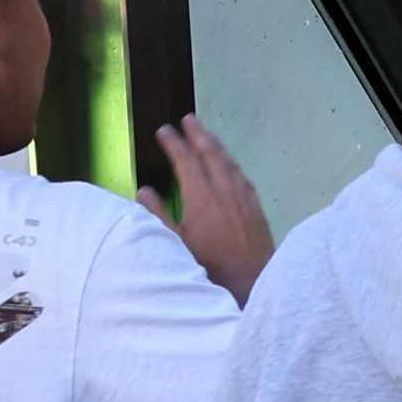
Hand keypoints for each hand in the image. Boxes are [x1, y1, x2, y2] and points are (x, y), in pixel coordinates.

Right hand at [153, 117, 276, 298]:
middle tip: (188, 119)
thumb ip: (157, 215)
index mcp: (202, 197)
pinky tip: (229, 164)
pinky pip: (242, 176)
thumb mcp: (174, 243)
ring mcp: (245, 198)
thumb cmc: (208, 265)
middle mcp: (226, 191)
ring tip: (206, 134)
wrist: (251, 281)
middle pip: (211, 154)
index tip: (164, 130)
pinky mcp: (257, 207)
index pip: (186, 161)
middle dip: (198, 134)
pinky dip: (231, 163)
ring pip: (230, 163)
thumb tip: (144, 190)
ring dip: (216, 146)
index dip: (174, 143)